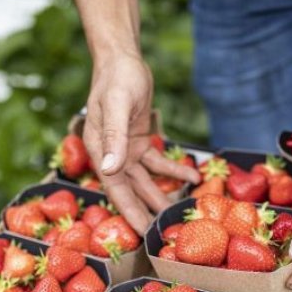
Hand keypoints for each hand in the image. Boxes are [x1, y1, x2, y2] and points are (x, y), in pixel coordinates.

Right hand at [83, 52, 200, 234]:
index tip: (141, 232)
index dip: (128, 211)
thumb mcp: (117, 105)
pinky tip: (192, 177)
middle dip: (144, 211)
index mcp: (99, 149)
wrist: (122, 58)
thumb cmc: (116, 79)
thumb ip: (114, 137)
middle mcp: (110, 154)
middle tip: (161, 233)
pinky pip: (157, 161)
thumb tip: (108, 170)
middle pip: (129, 190)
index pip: (114, 188)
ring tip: (178, 212)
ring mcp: (124, 149)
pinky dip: (173, 170)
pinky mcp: (139, 141)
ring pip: (144, 180)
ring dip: (160, 194)